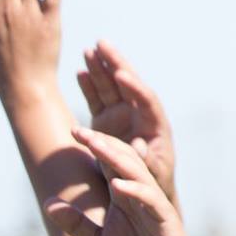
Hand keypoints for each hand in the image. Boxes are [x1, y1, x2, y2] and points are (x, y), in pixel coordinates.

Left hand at [46, 127, 202, 235]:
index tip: (72, 131)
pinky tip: (118, 185)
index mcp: (122, 195)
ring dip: (117, 159)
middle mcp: (138, 194)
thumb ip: (76, 224)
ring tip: (97, 146)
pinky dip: (135, 192)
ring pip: (137, 174)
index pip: (108, 164)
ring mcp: (153, 205)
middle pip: (121, 161)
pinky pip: (151, 201)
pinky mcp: (166, 220)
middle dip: (101, 145)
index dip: (93, 146)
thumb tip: (49, 204)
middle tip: (79, 130)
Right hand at [76, 40, 176, 205]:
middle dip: (116, 63)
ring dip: (101, 68)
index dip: (134, 86)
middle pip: (128, 84)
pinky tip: (81, 70)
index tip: (122, 73)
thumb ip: (143, 161)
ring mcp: (121, 117)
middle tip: (103, 43)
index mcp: (155, 125)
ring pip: (111, 87)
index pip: (146, 100)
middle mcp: (139, 116)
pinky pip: (98, 99)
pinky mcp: (106, 122)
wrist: (140, 192)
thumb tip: (139, 145)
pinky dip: (89, 85)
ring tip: (90, 49)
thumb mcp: (150, 176)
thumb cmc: (149, 185)